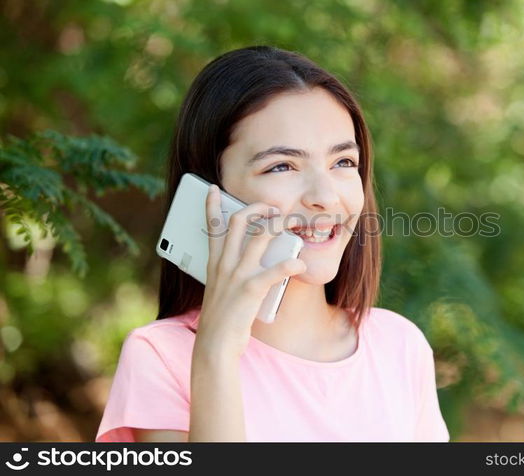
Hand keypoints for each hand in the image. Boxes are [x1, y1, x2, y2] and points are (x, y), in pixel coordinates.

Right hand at [196, 184, 305, 355]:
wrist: (214, 344)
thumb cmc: (222, 319)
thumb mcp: (220, 290)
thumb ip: (231, 274)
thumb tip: (247, 264)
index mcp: (215, 263)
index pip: (212, 227)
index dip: (212, 205)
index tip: (213, 189)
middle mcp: (224, 264)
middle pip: (237, 222)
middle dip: (256, 208)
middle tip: (272, 206)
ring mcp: (236, 275)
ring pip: (258, 238)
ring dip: (277, 225)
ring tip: (292, 222)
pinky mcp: (250, 289)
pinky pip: (273, 271)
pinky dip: (289, 264)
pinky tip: (300, 262)